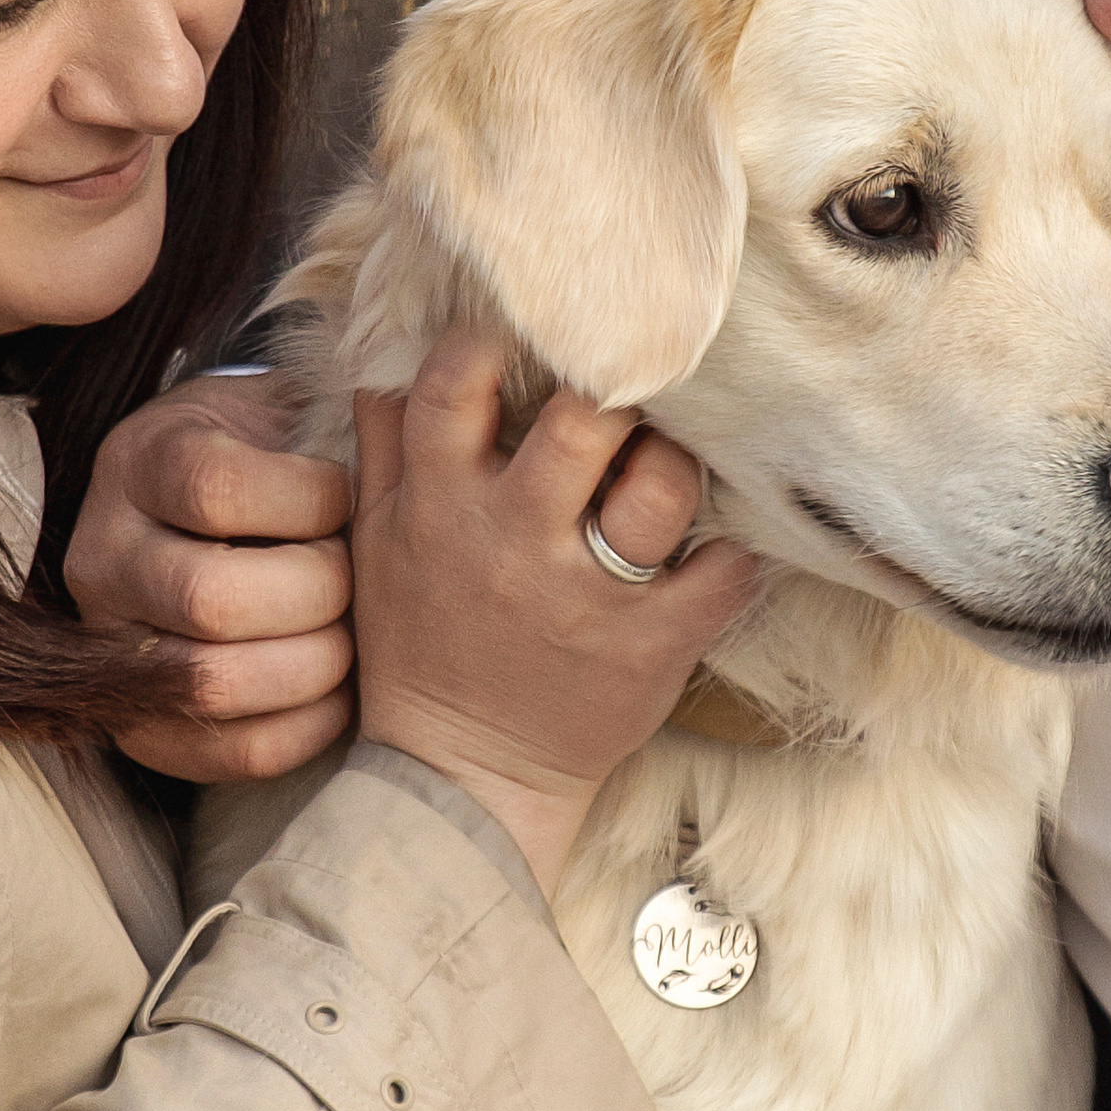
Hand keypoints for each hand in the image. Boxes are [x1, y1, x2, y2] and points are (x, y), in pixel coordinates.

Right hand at [67, 371, 356, 781]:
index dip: (308, 499)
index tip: (343, 494)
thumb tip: (410, 411)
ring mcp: (110, 646)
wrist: (209, 515)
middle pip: (211, 598)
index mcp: (139, 462)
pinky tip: (340, 690)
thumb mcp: (286, 409)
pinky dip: (309, 725)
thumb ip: (336, 413)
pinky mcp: (143, 726)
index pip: (217, 490)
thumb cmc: (273, 459)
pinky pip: (234, 751)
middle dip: (318, 593)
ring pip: (215, 682)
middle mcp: (103, 555)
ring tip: (350, 635)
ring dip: (315, 664)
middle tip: (354, 578)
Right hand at [352, 327, 761, 895]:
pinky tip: (717, 543)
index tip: (531, 333)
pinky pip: (724, 572)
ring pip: (665, 485)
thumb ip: (385, 445)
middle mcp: (513, 540)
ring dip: (680, 460)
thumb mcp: (375, 543)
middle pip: (588, 419)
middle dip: (618, 388)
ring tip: (670, 463)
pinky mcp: (649, 649)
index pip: (461, 380)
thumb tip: (391, 354)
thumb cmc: (418, 647)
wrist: (460, 778)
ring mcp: (587, 596)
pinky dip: (735, 549)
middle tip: (630, 390)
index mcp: (439, 502)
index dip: (501, 338)